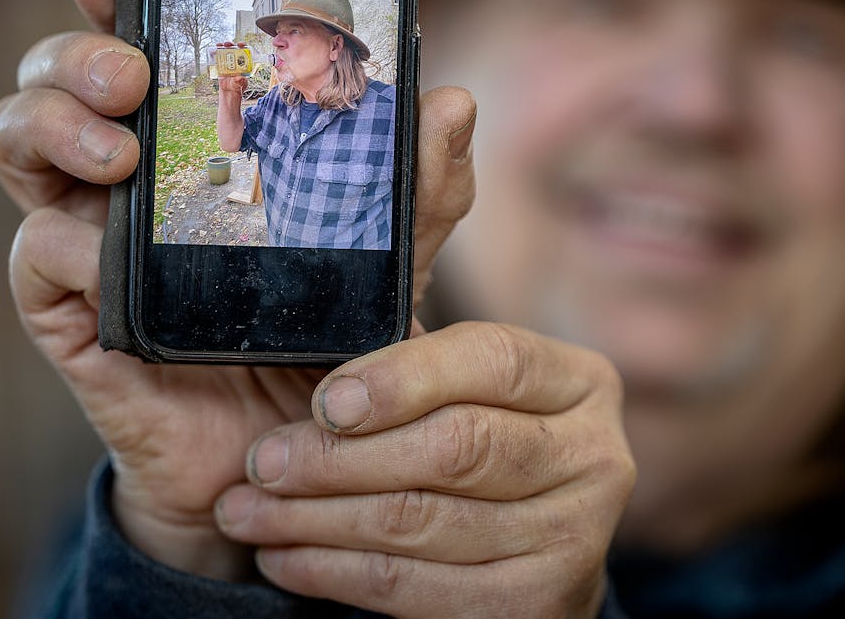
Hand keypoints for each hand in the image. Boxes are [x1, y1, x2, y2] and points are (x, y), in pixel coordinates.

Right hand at [0, 0, 476, 578]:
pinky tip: (109, 258)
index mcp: (195, 139)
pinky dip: (63, 243)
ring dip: (52, 123)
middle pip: (58, 75)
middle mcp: (129, 174)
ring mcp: (89, 236)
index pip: (141, 43)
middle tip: (129, 70)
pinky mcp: (70, 311)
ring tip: (118, 146)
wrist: (296, 459)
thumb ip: (417, 186)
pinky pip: (34, 255)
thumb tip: (451, 101)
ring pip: (18, 140)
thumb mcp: (387, 256)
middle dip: (75, 49)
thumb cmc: (329, 337)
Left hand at [214, 321, 635, 617]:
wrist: (528, 557)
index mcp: (579, 381)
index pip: (493, 359)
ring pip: (424, 522)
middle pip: (458, 447)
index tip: (325, 399)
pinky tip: (285, 558)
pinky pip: (415, 589)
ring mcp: (573, 537)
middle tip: (262, 461)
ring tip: (249, 511)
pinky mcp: (536, 606)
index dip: (403, 376)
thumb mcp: (468, 385)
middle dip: (341, 457)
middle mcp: (594, 456)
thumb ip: (418, 340)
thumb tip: (348, 259)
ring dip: (318, 519)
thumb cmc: (475, 444)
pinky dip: (336, 573)